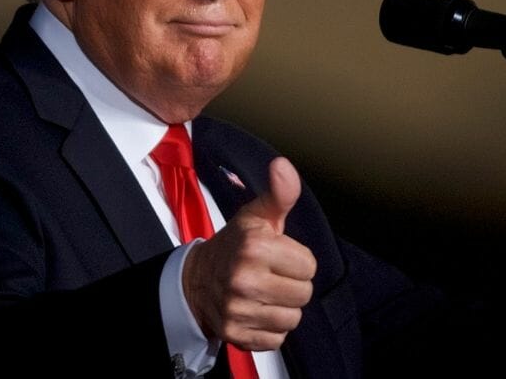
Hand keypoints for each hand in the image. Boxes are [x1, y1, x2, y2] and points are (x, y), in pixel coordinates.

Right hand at [182, 157, 316, 350]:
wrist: (197, 279)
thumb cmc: (235, 245)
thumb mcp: (257, 216)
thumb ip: (279, 194)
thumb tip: (283, 166)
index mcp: (254, 246)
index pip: (309, 266)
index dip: (297, 260)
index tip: (278, 256)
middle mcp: (244, 279)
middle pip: (303, 294)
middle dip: (292, 285)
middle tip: (271, 275)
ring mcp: (237, 308)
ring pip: (292, 318)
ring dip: (283, 308)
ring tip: (265, 294)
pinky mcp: (235, 333)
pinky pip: (277, 338)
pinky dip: (270, 328)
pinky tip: (257, 311)